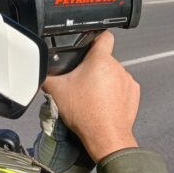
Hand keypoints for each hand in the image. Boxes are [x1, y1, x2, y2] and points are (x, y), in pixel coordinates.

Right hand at [42, 31, 139, 162]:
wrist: (106, 136)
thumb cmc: (84, 112)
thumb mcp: (57, 92)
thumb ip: (47, 76)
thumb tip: (39, 71)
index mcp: (100, 60)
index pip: (104, 36)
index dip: (95, 37)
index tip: (88, 43)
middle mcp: (118, 67)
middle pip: (104, 59)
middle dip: (93, 67)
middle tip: (82, 82)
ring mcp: (128, 80)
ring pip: (113, 73)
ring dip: (105, 80)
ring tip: (93, 96)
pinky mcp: (134, 93)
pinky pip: (123, 86)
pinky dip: (115, 92)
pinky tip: (105, 103)